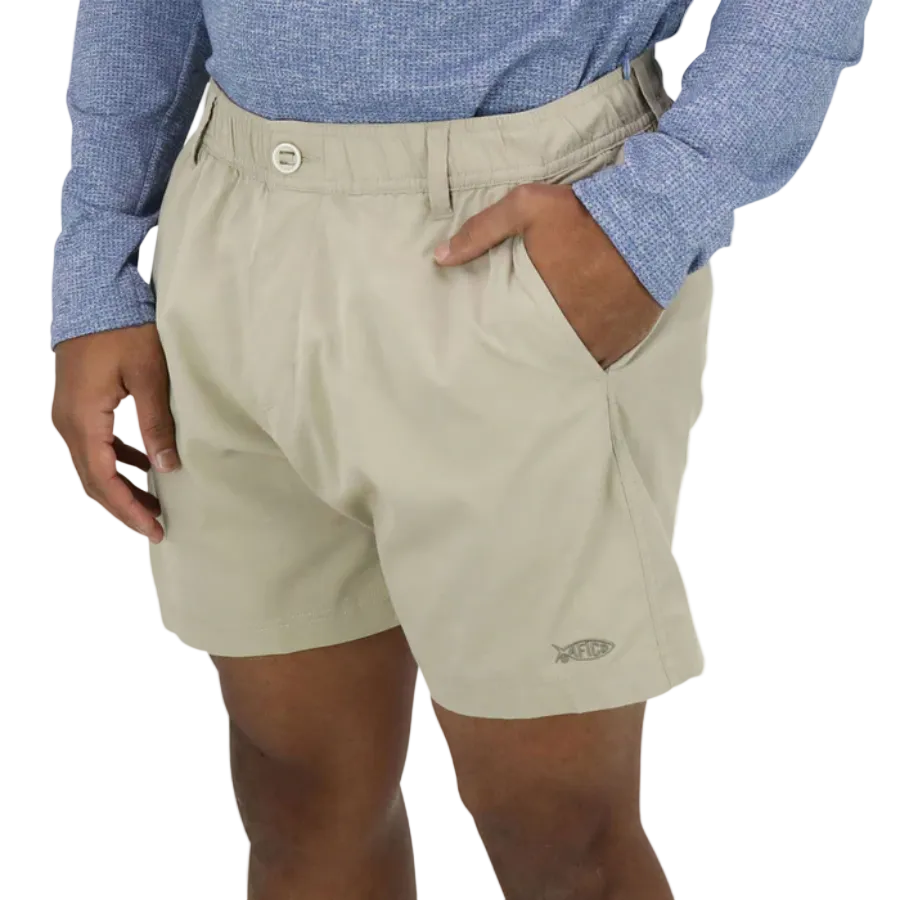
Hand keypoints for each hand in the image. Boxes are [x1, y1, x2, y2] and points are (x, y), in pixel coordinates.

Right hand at [52, 324, 180, 543]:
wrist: (93, 294)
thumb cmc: (122, 328)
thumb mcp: (150, 376)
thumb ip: (157, 423)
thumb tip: (169, 466)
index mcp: (82, 419)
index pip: (102, 479)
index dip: (127, 509)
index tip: (153, 529)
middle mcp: (68, 422)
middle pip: (94, 480)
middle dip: (124, 506)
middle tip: (157, 526)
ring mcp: (69, 414)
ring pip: (93, 465)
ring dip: (121, 486)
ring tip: (155, 504)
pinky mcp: (78, 405)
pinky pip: (95, 445)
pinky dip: (118, 461)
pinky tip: (145, 466)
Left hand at [434, 183, 661, 368]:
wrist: (653, 217)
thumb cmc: (585, 213)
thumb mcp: (527, 207)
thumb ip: (482, 231)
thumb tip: (440, 257)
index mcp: (542, 306)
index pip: (511, 340)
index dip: (503, 345)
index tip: (494, 346)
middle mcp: (572, 331)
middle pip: (543, 357)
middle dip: (532, 354)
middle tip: (523, 351)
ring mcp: (602, 340)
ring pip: (573, 362)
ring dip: (563, 356)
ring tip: (551, 353)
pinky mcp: (628, 339)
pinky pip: (604, 358)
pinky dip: (594, 353)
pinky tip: (585, 344)